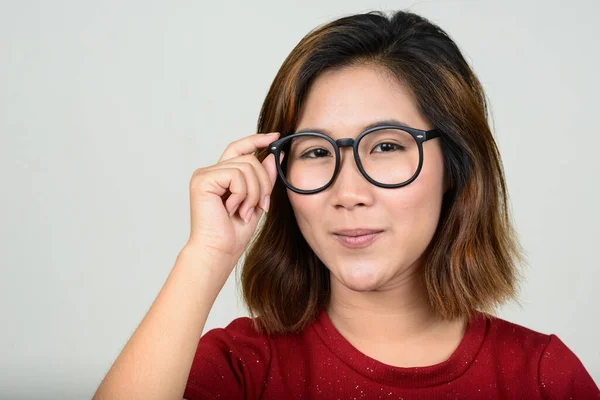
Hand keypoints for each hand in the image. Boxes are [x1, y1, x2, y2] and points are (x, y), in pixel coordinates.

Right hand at [185, 132, 282, 270]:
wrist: (219, 251)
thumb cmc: (234, 233)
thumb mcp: (257, 200)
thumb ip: (264, 177)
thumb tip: (275, 154)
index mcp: (222, 175)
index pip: (240, 148)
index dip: (257, 140)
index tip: (276, 137)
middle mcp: (211, 171)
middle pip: (250, 159)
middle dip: (263, 183)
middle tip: (261, 205)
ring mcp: (205, 174)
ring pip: (246, 167)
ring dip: (254, 192)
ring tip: (245, 211)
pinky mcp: (203, 180)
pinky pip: (236, 175)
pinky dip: (242, 194)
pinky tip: (233, 208)